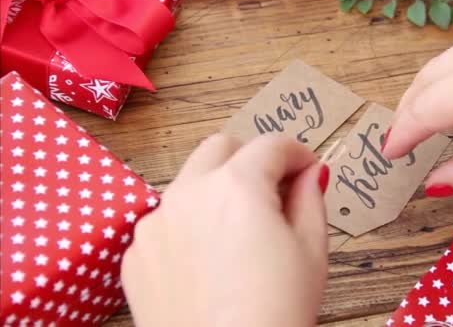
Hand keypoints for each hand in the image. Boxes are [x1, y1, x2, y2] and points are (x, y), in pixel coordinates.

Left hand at [121, 134, 328, 326]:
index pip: (271, 145)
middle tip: (272, 190)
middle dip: (250, 159)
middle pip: (220, 148)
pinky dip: (188, 225)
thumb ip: (310, 198)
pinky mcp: (136, 255)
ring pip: (189, 182)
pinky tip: (207, 263)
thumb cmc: (277, 312)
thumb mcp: (311, 252)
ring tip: (237, 233)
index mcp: (236, 186)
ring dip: (216, 190)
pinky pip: (165, 221)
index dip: (297, 153)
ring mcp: (155, 224)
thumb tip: (310, 172)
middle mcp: (188, 193)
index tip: (307, 170)